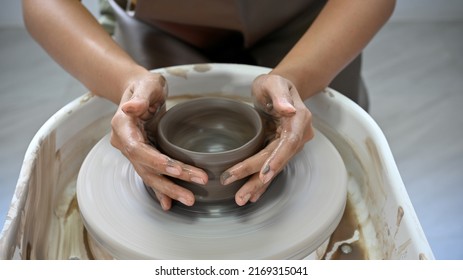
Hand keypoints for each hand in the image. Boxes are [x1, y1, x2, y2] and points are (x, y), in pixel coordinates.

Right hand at [110, 72, 207, 210]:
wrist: (138, 90)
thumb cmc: (144, 85)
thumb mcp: (146, 84)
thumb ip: (140, 97)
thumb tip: (130, 108)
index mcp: (122, 126)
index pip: (137, 149)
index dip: (155, 161)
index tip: (175, 169)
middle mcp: (125, 143)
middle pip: (146, 167)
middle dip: (169, 182)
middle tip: (191, 194)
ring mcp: (133, 151)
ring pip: (150, 175)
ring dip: (169, 190)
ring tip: (189, 200)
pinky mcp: (143, 155)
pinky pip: (152, 174)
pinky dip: (160, 190)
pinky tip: (170, 204)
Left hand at [221, 74, 313, 205]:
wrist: (279, 89)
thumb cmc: (275, 84)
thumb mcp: (274, 82)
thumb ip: (279, 95)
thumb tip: (288, 109)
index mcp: (300, 119)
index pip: (289, 142)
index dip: (277, 159)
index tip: (263, 173)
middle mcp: (298, 135)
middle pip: (278, 160)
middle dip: (258, 178)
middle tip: (240, 194)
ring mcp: (290, 144)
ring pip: (273, 167)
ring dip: (258, 185)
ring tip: (242, 199)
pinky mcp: (280, 149)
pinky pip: (271, 166)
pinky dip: (261, 182)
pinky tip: (252, 195)